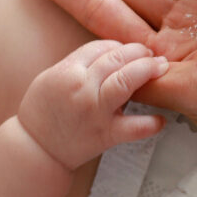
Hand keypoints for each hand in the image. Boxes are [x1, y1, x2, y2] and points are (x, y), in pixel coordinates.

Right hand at [16, 40, 168, 169]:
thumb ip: (78, 65)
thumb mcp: (51, 78)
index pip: (100, 47)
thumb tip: (110, 55)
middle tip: (150, 54)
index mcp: (67, 71)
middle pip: (117, 58)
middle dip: (138, 52)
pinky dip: (151, 123)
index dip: (118, 46)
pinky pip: (135, 127)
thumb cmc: (42, 113)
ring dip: (147, 71)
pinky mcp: (106, 135)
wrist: (36, 150)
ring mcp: (95, 111)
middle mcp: (82, 88)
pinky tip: (161, 119)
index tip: (126, 50)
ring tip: (160, 68)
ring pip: (127, 81)